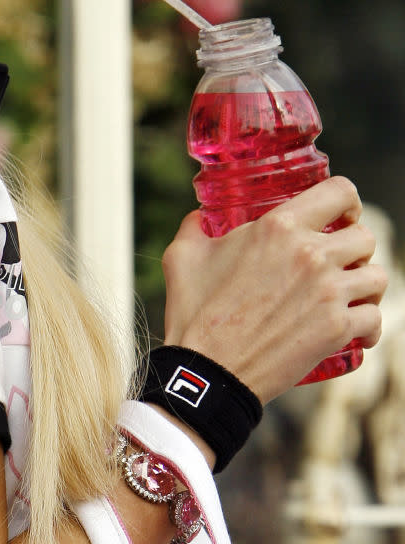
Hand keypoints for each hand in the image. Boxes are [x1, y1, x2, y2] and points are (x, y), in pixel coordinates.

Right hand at [160, 176, 386, 403]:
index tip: (341, 214)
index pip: (340, 193)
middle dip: (355, 247)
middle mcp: (311, 255)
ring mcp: (328, 293)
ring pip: (378, 276)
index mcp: (278, 227)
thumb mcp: (183, 255)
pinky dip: (369, 324)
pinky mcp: (337, 330)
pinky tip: (355, 327)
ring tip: (348, 291)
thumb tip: (198, 217)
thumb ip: (194, 226)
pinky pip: (376, 319)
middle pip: (365, 236)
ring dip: (365, 283)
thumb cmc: (195, 311)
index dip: (347, 201)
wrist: (208, 369)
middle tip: (338, 259)